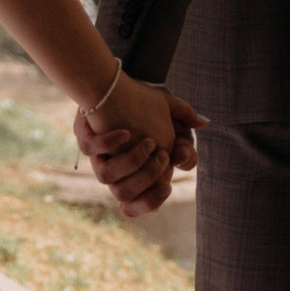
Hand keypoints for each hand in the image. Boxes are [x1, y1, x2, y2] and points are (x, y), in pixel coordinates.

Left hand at [74, 73, 203, 215]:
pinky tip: (125, 132)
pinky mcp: (87, 134)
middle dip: (146, 178)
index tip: (169, 183)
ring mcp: (100, 153)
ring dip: (130, 162)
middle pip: (123, 197)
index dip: (154, 199)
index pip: (140, 204)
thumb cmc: (142, 106)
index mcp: (135, 173)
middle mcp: (116, 169)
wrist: (113, 86)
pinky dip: (107, 142)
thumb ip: (185, 123)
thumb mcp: (169, 115)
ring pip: (105, 177)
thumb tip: (203, 124)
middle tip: (161, 155)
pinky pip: (89, 147)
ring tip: (147, 142)